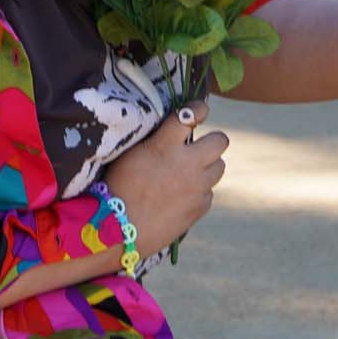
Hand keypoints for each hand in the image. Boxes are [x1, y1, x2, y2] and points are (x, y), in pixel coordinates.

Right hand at [103, 101, 227, 259]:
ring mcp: (197, 187)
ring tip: (189, 174)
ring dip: (207, 166)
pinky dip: (199, 192)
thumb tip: (175, 132)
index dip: (198, 109)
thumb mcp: (131, 155)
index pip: (189, 115)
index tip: (200, 110)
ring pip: (219, 167)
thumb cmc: (118, 189)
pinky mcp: (200, 207)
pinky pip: (208, 193)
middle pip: (220, 142)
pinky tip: (181, 197)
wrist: (119, 230)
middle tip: (200, 147)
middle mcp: (187, 163)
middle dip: (212, 142)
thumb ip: (157, 142)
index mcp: (164, 146)